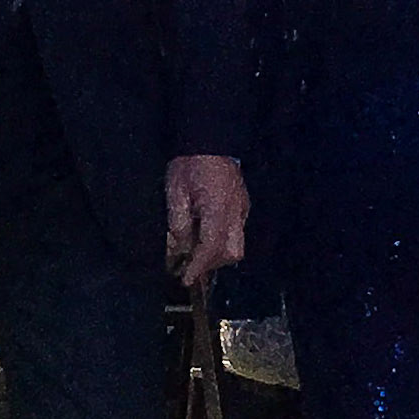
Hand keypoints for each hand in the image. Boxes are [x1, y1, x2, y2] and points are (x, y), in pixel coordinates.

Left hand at [166, 154, 247, 286]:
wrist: (209, 138)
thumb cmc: (189, 163)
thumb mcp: (175, 192)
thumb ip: (178, 223)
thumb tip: (178, 248)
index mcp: (218, 208)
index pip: (211, 247)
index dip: (198, 267)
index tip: (186, 280)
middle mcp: (236, 211)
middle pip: (232, 252)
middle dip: (211, 263)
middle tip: (190, 266)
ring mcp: (242, 207)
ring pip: (237, 244)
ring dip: (217, 254)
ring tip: (196, 252)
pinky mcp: (243, 204)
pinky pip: (236, 231)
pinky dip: (222, 240)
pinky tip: (205, 235)